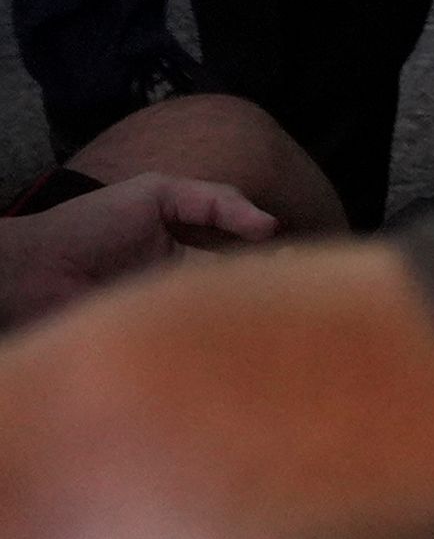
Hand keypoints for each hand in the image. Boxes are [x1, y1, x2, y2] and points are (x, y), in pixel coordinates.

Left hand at [0, 174, 278, 332]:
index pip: (246, 256)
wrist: (33, 269)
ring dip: (252, 312)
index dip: (275, 257)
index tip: (295, 256)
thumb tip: (272, 226)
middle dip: (273, 286)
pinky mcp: (158, 346)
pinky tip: (239, 328)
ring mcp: (174, 318)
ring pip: (227, 318)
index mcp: (189, 253)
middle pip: (243, 290)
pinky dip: (221, 339)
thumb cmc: (88, 226)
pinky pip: (198, 344)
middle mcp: (186, 288)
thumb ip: (215, 199)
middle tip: (295, 284)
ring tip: (276, 306)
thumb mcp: (156, 192)